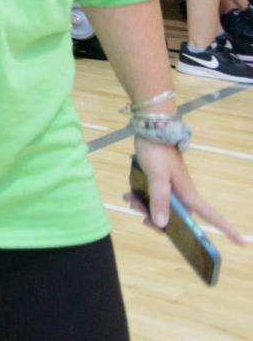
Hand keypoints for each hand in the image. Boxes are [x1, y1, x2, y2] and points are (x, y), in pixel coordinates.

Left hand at [128, 141, 244, 243]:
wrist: (151, 128)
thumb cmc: (158, 152)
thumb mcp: (157, 177)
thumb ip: (159, 200)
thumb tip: (162, 225)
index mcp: (188, 195)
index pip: (211, 216)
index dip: (227, 229)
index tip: (242, 242)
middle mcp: (182, 193)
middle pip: (177, 218)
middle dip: (159, 221)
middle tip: (142, 218)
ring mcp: (171, 186)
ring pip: (161, 206)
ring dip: (146, 207)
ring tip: (130, 200)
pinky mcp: (160, 179)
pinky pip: (152, 195)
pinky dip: (141, 197)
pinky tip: (128, 194)